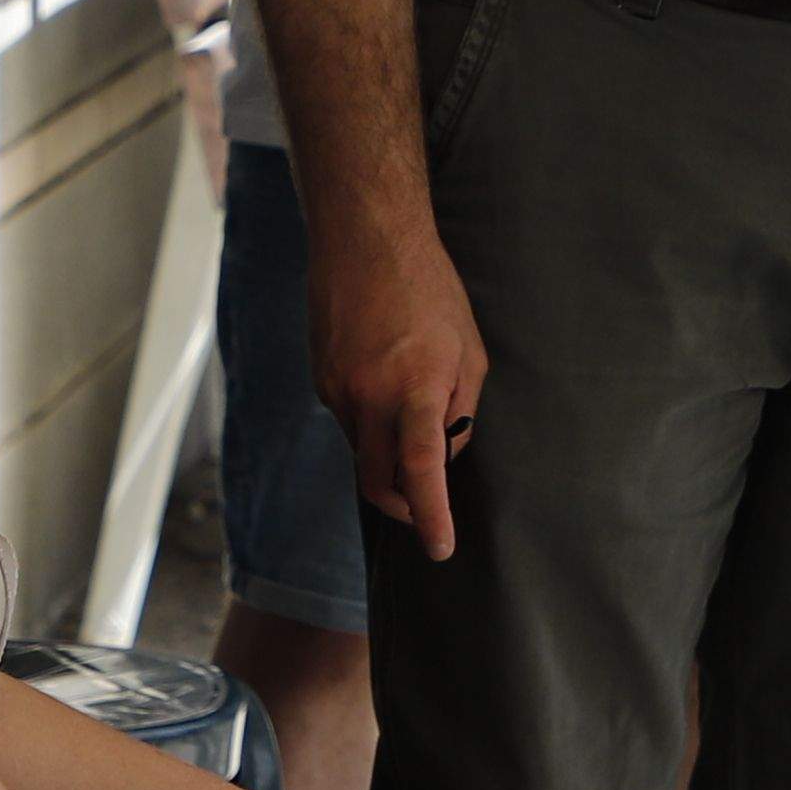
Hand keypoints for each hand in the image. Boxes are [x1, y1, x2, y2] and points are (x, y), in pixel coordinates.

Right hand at [312, 213, 493, 563]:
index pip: (422, 470)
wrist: (364, 240)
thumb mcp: (469, 348)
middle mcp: (370, 397)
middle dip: (404, 507)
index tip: (440, 549)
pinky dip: (372, 424)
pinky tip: (386, 386)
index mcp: (417, 387)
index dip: (431, 516)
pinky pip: (349, 422)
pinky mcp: (321, 381)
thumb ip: (461, 407)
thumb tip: (447, 452)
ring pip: (363, 452)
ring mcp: (338, 391)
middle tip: (426, 510)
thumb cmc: (430, 289)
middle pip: (379, 483)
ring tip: (414, 416)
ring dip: (388, 457)